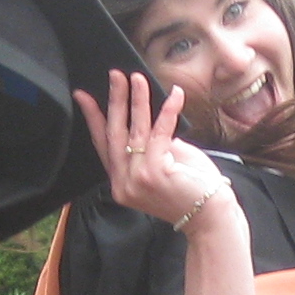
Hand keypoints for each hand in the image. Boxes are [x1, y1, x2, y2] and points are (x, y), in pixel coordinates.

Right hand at [73, 72, 231, 233]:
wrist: (210, 219)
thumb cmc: (192, 192)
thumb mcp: (164, 167)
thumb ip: (154, 147)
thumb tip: (152, 121)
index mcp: (121, 183)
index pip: (103, 145)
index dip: (94, 119)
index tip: (84, 96)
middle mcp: (123, 183)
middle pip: (114, 134)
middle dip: (114, 101)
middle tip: (115, 75)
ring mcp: (137, 179)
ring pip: (134, 131)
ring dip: (137, 100)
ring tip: (137, 78)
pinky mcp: (154, 173)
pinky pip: (159, 134)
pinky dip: (168, 112)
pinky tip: (175, 94)